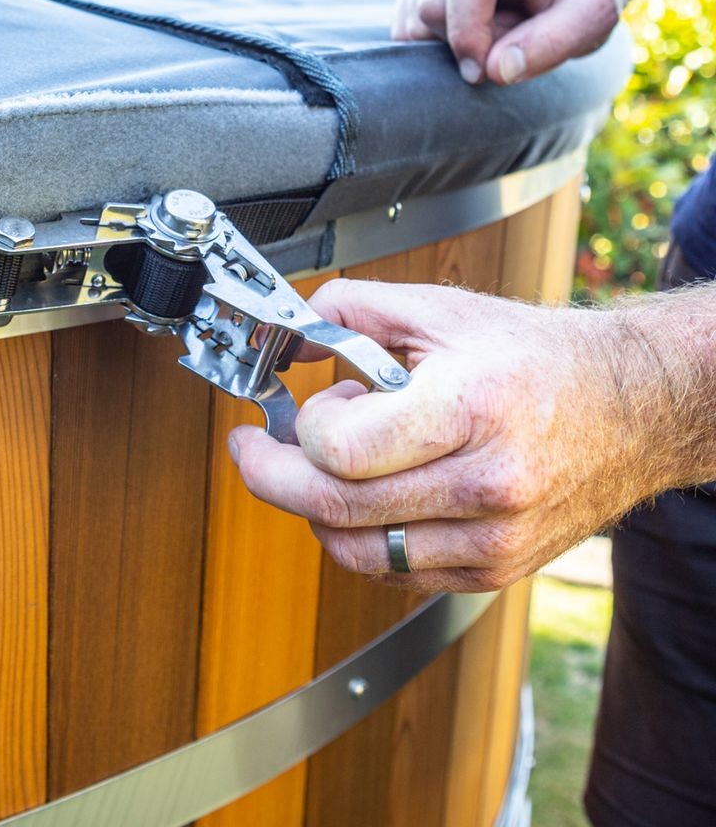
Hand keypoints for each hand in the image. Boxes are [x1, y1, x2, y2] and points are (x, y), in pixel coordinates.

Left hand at [228, 280, 688, 592]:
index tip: (295, 411)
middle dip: (272, 477)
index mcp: (470, 409)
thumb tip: (285, 334)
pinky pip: (393, 572)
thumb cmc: (534, 357)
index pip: (341, 453)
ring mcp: (491, 538)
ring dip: (316, 509)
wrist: (627, 408)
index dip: (302, 430)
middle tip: (255, 450)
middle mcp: (485, 485)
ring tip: (334, 462)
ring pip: (356, 551)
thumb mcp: (438, 309)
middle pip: (335, 508)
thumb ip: (348, 311)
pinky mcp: (492, 569)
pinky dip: (359, 536)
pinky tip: (370, 493)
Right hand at [392, 0, 621, 85]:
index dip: (467, 33)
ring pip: (412, 16)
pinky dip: (433, 42)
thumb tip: (494, 70)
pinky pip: (405, 21)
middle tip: (505, 45)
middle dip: (461, 42)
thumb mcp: (594, 19)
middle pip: (430, 3)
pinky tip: (471, 32)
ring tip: (493, 34)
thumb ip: (552, 44)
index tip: (483, 73)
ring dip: (447, 44)